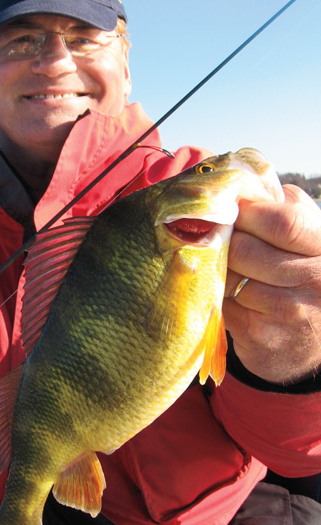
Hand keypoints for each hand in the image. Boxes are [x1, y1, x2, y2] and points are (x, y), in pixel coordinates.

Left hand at [223, 185, 320, 383]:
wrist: (310, 342)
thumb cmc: (303, 276)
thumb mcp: (308, 237)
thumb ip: (285, 207)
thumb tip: (244, 183)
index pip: (283, 222)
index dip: (248, 212)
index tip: (230, 207)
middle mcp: (314, 280)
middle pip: (246, 250)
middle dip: (223, 241)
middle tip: (214, 237)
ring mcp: (289, 312)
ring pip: (228, 277)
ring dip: (215, 269)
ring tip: (220, 264)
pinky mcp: (262, 337)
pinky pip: (222, 304)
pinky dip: (215, 295)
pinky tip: (224, 292)